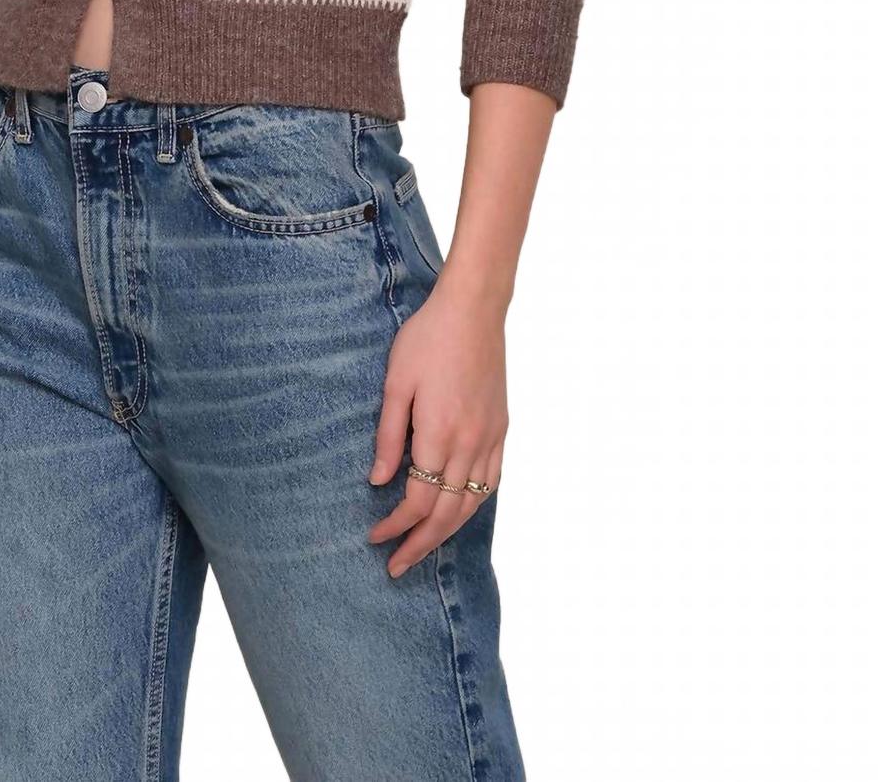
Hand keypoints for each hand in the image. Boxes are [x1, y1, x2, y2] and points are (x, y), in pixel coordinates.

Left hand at [367, 280, 507, 576]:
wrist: (473, 310)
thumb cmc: (427, 339)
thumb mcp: (396, 383)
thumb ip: (388, 435)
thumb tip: (378, 481)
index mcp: (440, 433)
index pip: (419, 500)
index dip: (397, 525)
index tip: (375, 538)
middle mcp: (470, 442)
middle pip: (447, 512)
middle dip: (421, 544)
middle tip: (396, 567)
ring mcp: (491, 437)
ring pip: (473, 502)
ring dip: (448, 531)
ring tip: (424, 547)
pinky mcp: (501, 428)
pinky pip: (491, 480)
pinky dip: (474, 504)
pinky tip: (459, 511)